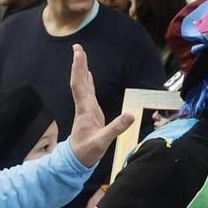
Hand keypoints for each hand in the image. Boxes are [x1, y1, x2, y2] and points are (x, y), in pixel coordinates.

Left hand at [63, 46, 136, 167]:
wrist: (75, 160)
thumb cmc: (87, 152)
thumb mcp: (103, 142)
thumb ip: (116, 128)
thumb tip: (131, 115)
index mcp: (85, 110)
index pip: (80, 86)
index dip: (79, 69)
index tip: (78, 54)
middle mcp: (83, 107)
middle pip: (80, 82)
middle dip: (79, 64)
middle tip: (77, 47)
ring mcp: (86, 109)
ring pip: (82, 86)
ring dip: (82, 70)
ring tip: (81, 55)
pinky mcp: (89, 112)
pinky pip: (87, 92)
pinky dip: (87, 81)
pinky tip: (88, 75)